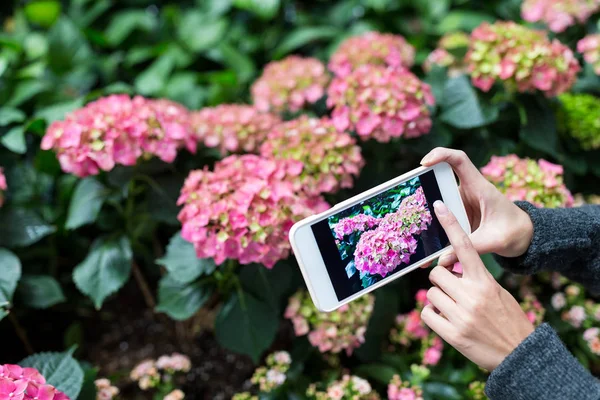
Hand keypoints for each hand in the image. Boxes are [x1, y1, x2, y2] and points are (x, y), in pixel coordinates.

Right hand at [420, 148, 533, 266]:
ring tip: (409, 216)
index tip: (424, 163)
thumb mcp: (494, 241)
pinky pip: (441, 212)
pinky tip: (422, 236)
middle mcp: (468, 190)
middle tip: (406, 191)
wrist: (524, 237)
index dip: (441, 155)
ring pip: (438, 195)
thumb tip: (442, 260)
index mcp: (480, 187)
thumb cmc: (514, 232)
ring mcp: (462, 201)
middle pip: (441, 177)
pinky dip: (431, 220)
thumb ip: (468, 248)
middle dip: (423, 181)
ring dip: (424, 204)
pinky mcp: (459, 213)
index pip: (459, 160)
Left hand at [421, 200, 534, 370]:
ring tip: (455, 309)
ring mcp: (461, 315)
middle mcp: (472, 295)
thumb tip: (449, 270)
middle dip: (442, 281)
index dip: (450, 225)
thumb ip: (475, 280)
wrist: (519, 354)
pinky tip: (447, 321)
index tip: (438, 206)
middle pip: (437, 273)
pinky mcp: (452, 334)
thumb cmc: (508, 319)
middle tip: (454, 291)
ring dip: (439, 300)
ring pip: (430, 294)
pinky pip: (427, 314)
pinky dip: (433, 316)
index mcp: (485, 282)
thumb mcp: (498, 293)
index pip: (465, 247)